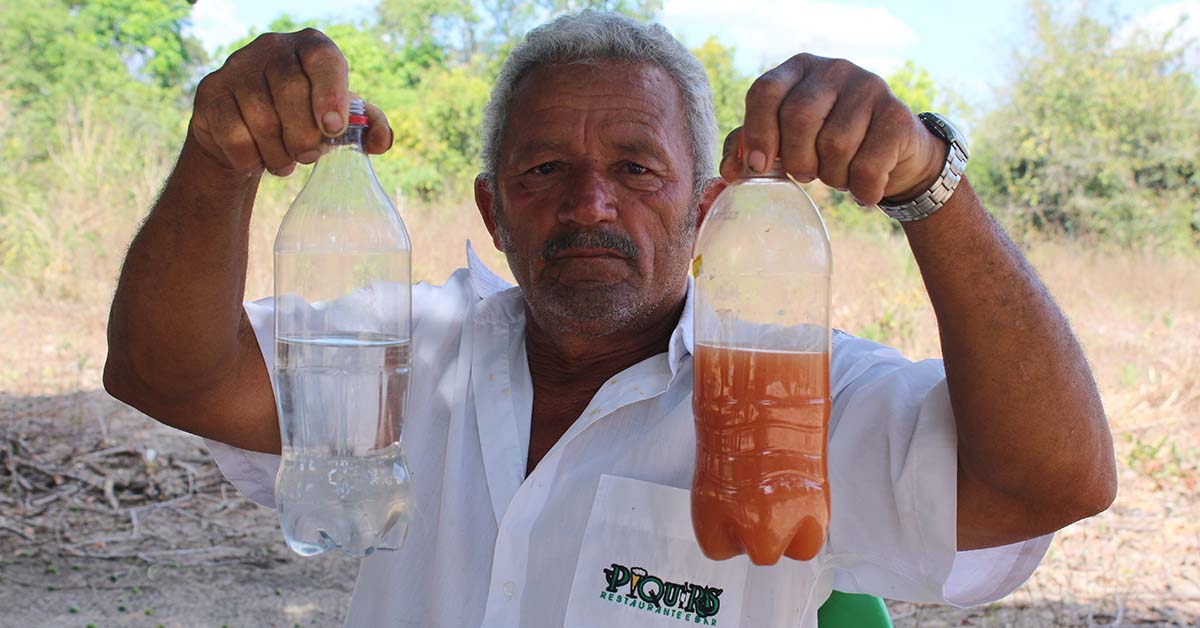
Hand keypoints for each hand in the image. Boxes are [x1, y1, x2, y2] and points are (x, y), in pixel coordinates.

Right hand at [188, 28, 393, 176]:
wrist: (248, 131)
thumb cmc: (304, 119)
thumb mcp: (339, 119)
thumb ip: (368, 126)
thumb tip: (381, 140)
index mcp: (311, 47)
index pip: (323, 59)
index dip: (330, 94)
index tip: (333, 128)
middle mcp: (272, 48)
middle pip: (290, 90)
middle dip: (304, 135)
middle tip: (308, 156)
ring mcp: (237, 67)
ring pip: (261, 118)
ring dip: (278, 153)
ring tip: (285, 162)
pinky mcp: (210, 93)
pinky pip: (234, 136)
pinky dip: (251, 159)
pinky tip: (257, 160)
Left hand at [720, 54, 944, 204]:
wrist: (893, 156)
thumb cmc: (827, 145)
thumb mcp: (786, 142)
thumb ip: (751, 150)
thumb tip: (731, 172)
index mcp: (799, 70)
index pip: (765, 91)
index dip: (756, 131)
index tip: (757, 167)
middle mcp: (835, 70)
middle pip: (799, 117)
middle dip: (797, 158)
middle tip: (804, 173)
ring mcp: (870, 87)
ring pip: (835, 143)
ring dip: (832, 176)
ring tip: (838, 175)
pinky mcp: (898, 115)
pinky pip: (868, 164)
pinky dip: (861, 187)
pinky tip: (864, 188)